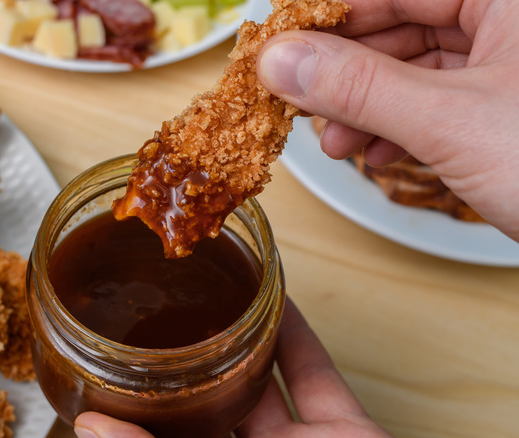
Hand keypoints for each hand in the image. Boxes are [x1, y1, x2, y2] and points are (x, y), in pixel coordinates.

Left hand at [73, 299, 390, 437]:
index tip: (113, 360)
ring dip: (242, 338)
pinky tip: (277, 298)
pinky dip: (297, 336)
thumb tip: (87, 427)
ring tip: (214, 293)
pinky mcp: (347, 434)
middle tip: (160, 313)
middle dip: (188, 363)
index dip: (140, 404)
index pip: (164, 436)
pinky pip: (316, 375)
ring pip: (261, 383)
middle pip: (210, 405)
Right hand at [256, 0, 518, 241]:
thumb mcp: (450, 122)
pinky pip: (434, 99)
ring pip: (413, 66)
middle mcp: (509, 17)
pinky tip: (376, 152)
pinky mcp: (504, 103)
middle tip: (296, 99)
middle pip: (399, 22)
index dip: (326, 15)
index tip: (278, 43)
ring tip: (336, 141)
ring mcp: (509, 60)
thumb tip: (281, 61)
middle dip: (343, 70)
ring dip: (365, 106)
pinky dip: (398, 126)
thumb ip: (356, 86)